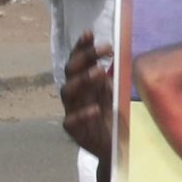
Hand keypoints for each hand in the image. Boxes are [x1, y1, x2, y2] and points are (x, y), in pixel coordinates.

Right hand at [59, 36, 114, 160]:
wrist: (113, 148)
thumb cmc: (111, 117)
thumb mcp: (113, 94)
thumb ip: (109, 77)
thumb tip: (114, 53)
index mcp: (83, 83)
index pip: (77, 60)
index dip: (80, 47)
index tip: (89, 33)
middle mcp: (75, 94)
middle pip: (70, 71)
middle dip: (85, 57)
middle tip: (105, 49)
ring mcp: (72, 111)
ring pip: (67, 92)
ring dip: (82, 80)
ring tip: (99, 72)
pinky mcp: (73, 131)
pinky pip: (71, 121)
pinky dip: (82, 114)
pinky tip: (95, 108)